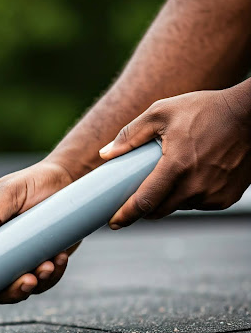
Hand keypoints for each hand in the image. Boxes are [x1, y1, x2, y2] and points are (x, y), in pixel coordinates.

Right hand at [0, 160, 79, 317]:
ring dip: (36, 283)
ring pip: (22, 287)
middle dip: (12, 290)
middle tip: (30, 281)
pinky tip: (60, 258)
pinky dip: (54, 274)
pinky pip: (46, 280)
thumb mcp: (9, 192)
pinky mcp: (44, 259)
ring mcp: (22, 256)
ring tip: (50, 264)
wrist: (70, 179)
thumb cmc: (34, 181)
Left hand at [99, 81, 250, 228]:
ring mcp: (213, 194)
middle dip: (142, 208)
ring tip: (165, 178)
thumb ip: (130, 134)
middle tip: (132, 199)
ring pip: (177, 207)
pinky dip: (187, 196)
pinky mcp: (225, 198)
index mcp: (176, 166)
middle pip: (158, 211)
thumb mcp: (162, 112)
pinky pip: (197, 204)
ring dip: (166, 200)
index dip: (125, 216)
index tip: (112, 223)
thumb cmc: (205, 109)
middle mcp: (196, 186)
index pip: (144, 202)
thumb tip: (105, 154)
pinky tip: (189, 177)